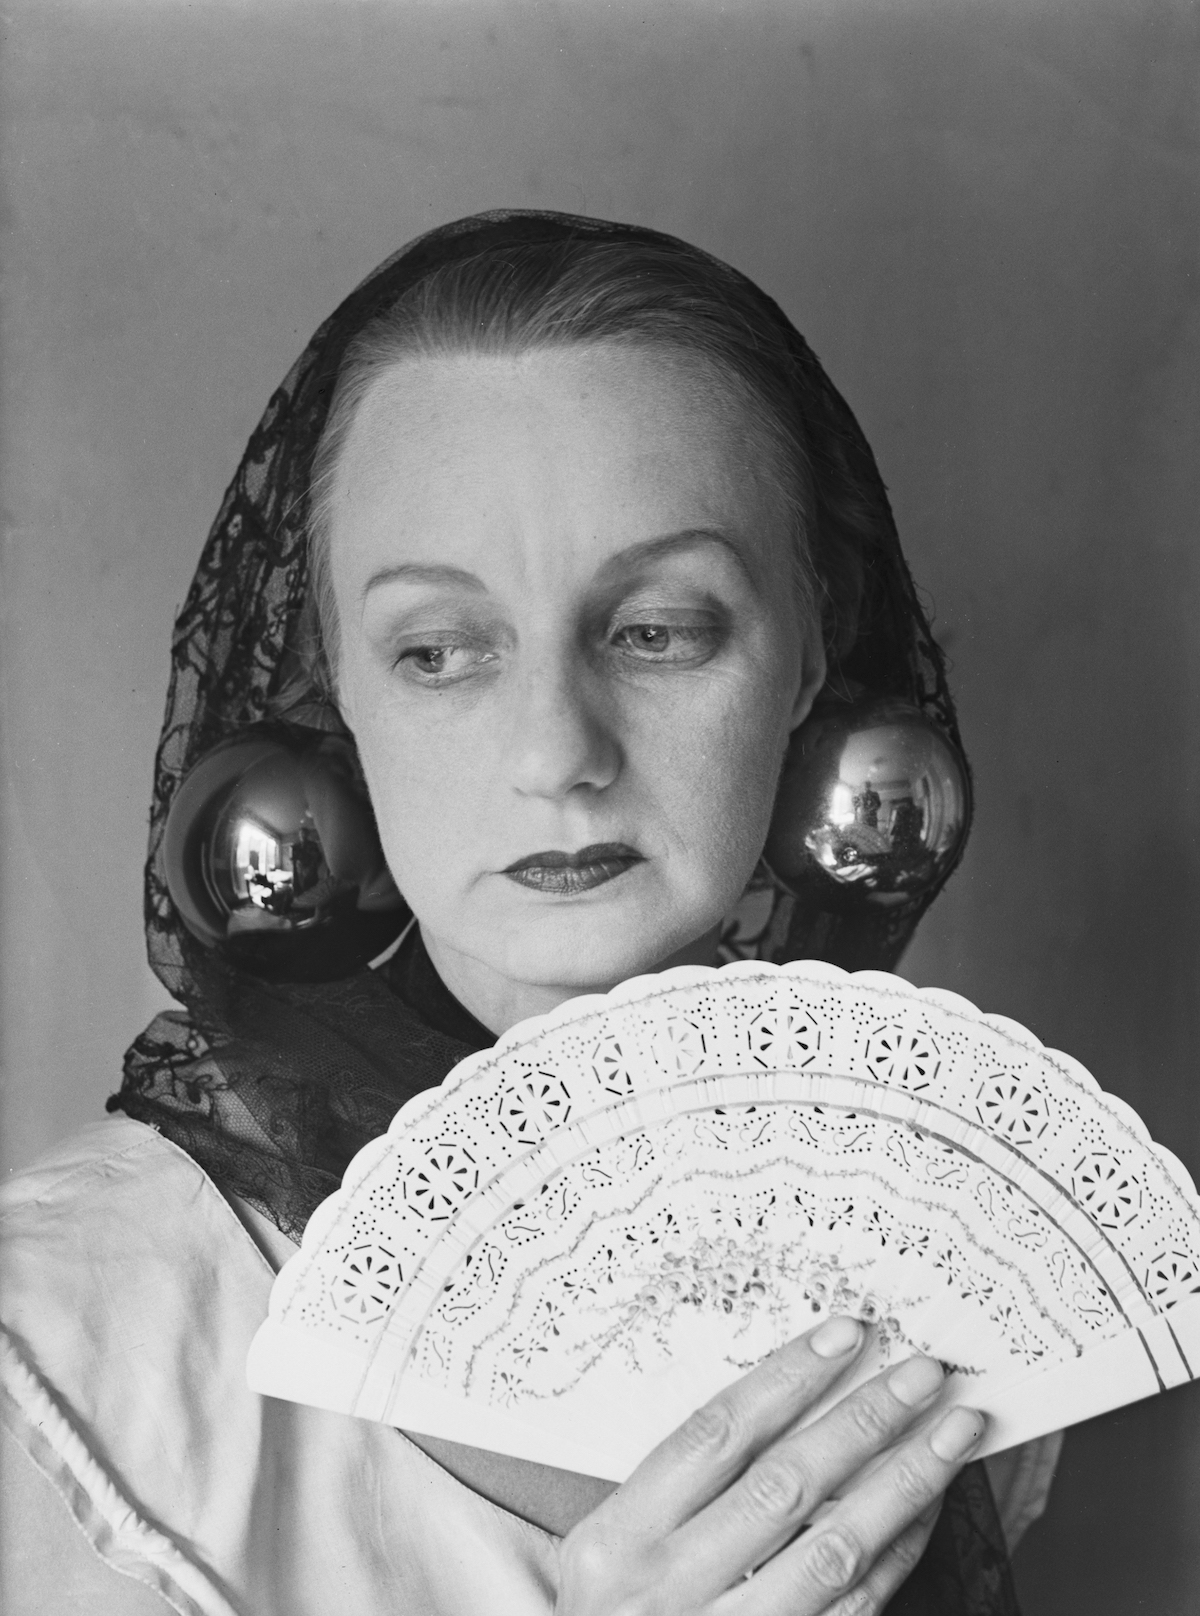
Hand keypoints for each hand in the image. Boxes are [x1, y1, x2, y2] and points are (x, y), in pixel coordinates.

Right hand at [555, 1316, 983, 1614]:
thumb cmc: (615, 1612)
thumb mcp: (610, 1546)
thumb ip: (680, 1483)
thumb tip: (789, 1391)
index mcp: (618, 1538)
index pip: (715, 1435)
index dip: (785, 1378)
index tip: (845, 1333)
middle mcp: (669, 1587)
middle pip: (784, 1486)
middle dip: (863, 1421)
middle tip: (923, 1372)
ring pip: (834, 1550)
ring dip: (904, 1483)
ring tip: (954, 1430)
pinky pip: (854, 1607)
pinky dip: (899, 1552)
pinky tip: (928, 1505)